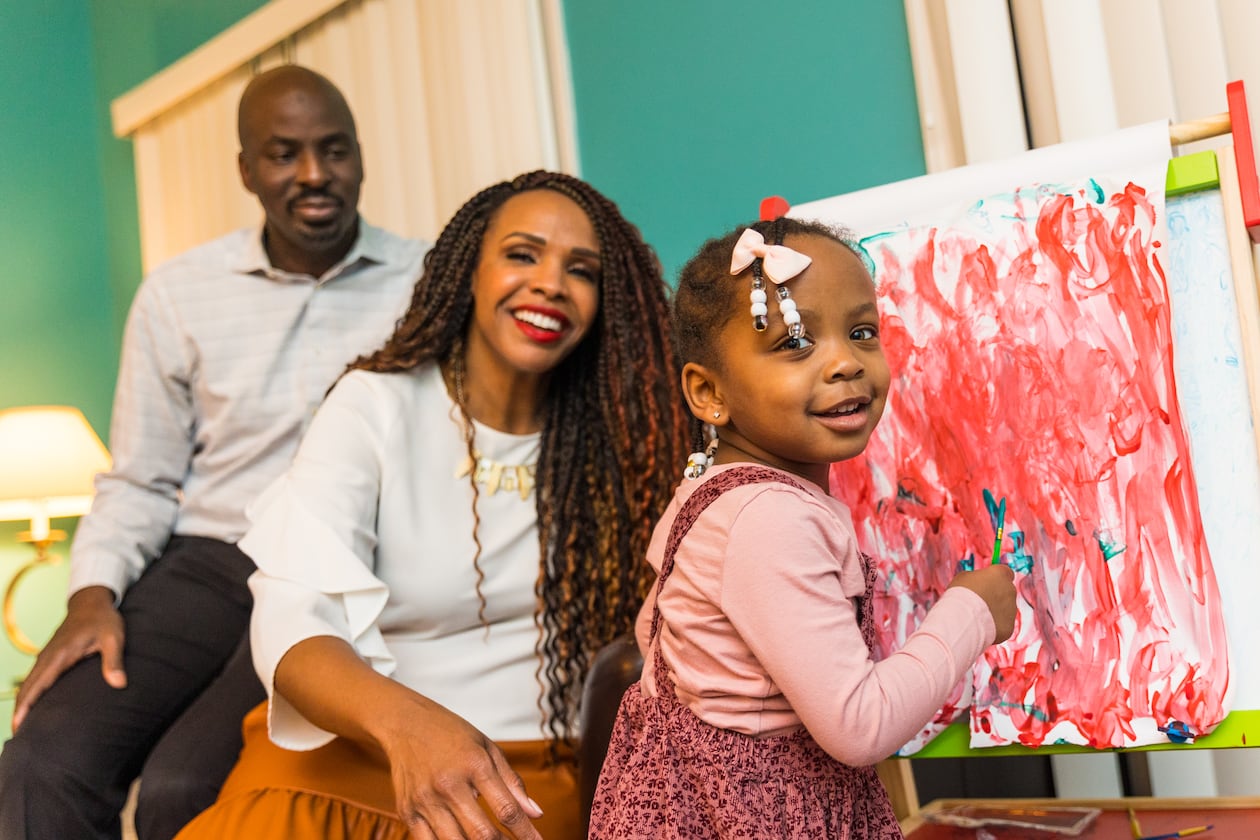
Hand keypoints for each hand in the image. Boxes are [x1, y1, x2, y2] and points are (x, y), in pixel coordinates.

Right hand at [13, 585, 125, 729]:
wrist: (91, 601)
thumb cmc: (103, 619)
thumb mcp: (113, 638)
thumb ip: (113, 661)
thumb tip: (119, 684)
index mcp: (60, 654)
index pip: (38, 684)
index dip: (26, 706)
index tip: (17, 725)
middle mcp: (48, 657)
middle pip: (27, 688)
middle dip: (20, 711)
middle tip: (16, 736)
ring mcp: (46, 656)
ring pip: (29, 684)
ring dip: (22, 704)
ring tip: (20, 728)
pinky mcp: (49, 657)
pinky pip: (35, 678)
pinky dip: (29, 694)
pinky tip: (31, 707)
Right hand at [379, 699, 542, 839]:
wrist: (405, 722)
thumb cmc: (452, 734)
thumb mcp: (488, 748)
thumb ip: (512, 783)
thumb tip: (536, 814)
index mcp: (475, 765)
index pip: (506, 810)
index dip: (526, 833)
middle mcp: (449, 785)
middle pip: (481, 834)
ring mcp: (425, 800)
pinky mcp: (406, 811)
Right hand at [947, 563, 1016, 643]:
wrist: (963, 618)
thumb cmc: (961, 594)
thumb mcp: (964, 576)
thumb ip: (977, 577)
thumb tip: (978, 581)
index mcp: (1000, 573)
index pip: (1005, 572)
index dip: (995, 578)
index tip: (987, 583)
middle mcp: (1010, 590)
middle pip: (1006, 591)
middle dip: (995, 596)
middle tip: (979, 601)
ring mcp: (1012, 609)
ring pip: (1005, 609)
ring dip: (995, 611)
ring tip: (977, 615)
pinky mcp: (1009, 626)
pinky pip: (1003, 624)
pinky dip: (994, 625)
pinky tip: (980, 625)